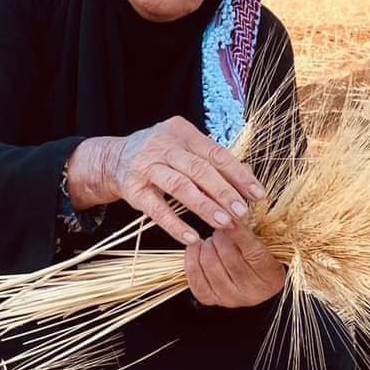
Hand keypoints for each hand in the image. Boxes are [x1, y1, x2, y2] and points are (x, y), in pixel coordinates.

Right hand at [66, 117, 264, 245]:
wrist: (113, 159)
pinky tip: (192, 237)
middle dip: (223, 192)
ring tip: (224, 223)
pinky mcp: (133, 189)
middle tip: (242, 212)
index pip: (215, 153)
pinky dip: (175, 224)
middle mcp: (162, 146)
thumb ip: (209, 160)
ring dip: (204, 206)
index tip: (257, 193)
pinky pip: (156, 209)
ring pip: (179, 186)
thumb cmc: (159, 155)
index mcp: (181, 132)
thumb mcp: (182, 147)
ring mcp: (146, 167)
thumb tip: (246, 182)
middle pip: (199, 169)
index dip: (238, 174)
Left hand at [184, 222, 285, 307]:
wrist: (255, 284)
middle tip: (221, 227)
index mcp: (270, 276)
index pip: (253, 252)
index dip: (239, 232)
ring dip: (207, 245)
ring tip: (213, 240)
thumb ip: (251, 232)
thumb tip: (233, 214)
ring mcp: (229, 298)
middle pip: (227, 255)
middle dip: (221, 235)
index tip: (231, 216)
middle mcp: (251, 292)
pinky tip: (197, 247)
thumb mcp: (265, 244)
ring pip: (209, 263)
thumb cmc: (262, 258)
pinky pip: (194, 275)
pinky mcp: (209, 299)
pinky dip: (192, 257)